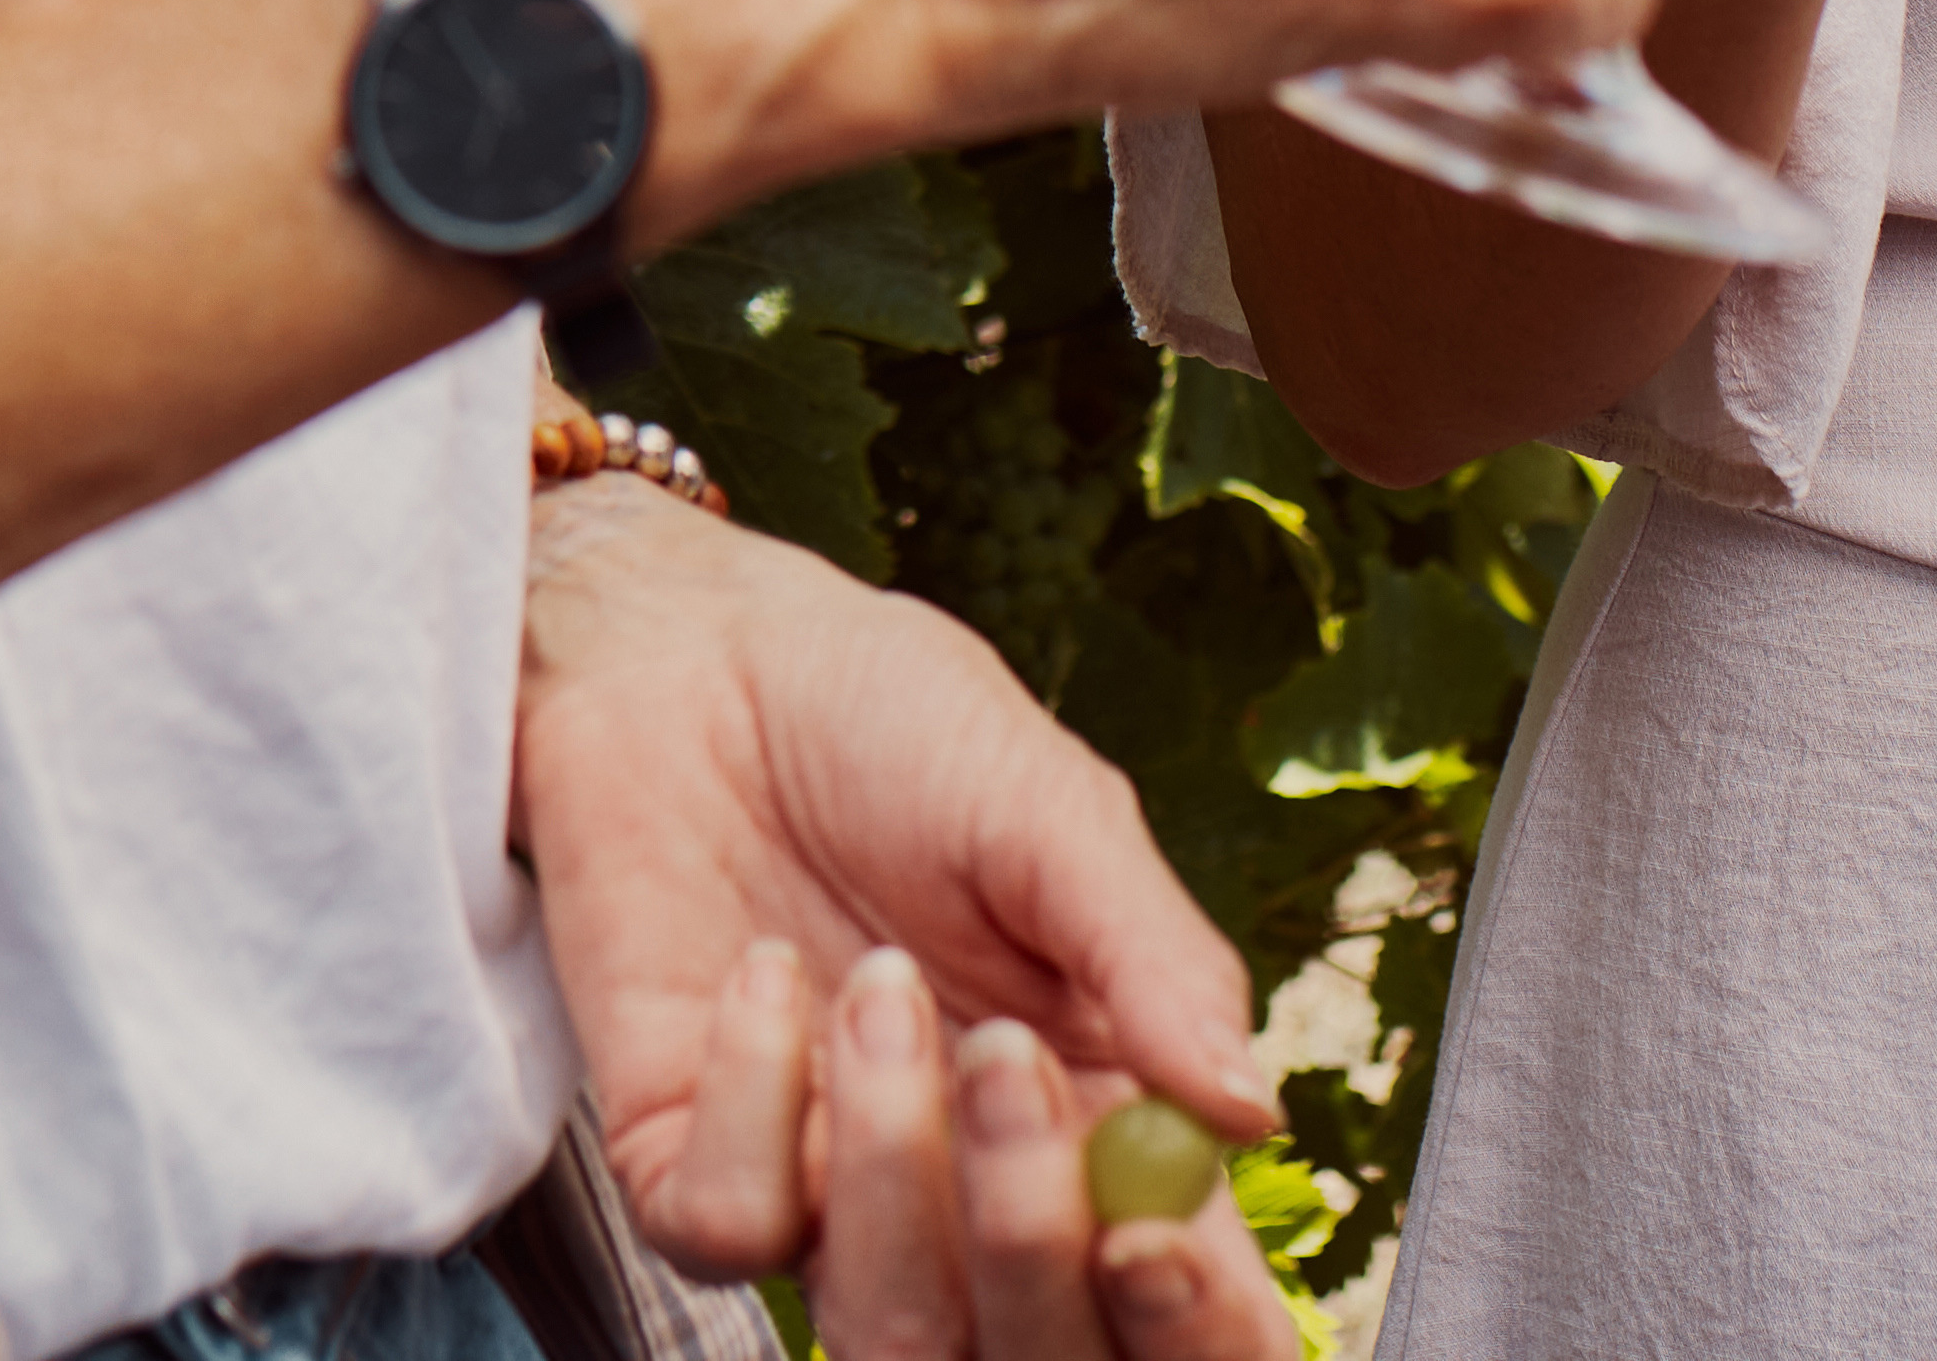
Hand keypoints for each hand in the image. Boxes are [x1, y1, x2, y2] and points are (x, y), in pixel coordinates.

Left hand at [515, 477, 1290, 1359]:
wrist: (696, 646)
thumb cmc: (891, 718)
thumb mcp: (1051, 810)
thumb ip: (1151, 960)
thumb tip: (1252, 1115)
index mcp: (1089, 1111)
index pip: (1175, 1291)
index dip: (1195, 1318)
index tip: (1164, 1248)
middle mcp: (965, 1179)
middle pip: (1033, 1351)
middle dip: (1032, 1241)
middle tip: (1007, 1059)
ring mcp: (823, 1183)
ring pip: (887, 1321)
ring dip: (892, 1163)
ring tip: (880, 983)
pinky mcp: (684, 1153)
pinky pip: (727, 1227)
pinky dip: (755, 1103)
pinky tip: (762, 971)